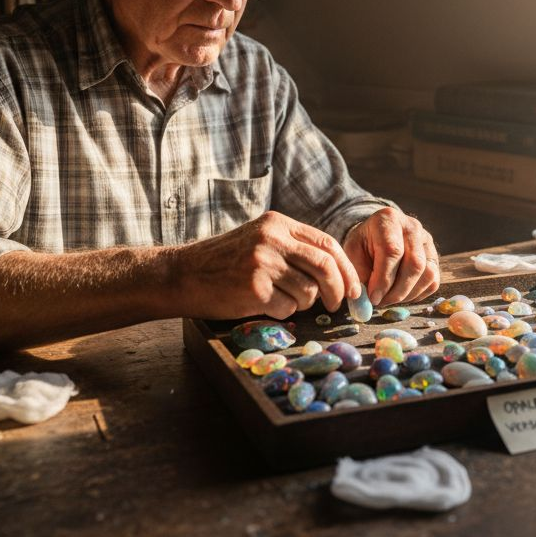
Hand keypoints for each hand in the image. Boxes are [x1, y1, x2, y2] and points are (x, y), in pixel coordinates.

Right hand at [171, 211, 360, 319]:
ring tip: (280, 299)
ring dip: (302, 304)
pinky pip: (286, 309)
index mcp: (278, 223)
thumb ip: (293, 247)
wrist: (182, 274)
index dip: (346, 269)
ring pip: (308, 292)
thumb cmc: (223, 262)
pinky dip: (281, 313)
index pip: (328, 244)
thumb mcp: (259, 239)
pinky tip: (262, 304)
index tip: (353, 288)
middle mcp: (272, 239)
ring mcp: (263, 263)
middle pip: (325, 267)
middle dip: (339, 290)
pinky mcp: (254, 288)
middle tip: (337, 305)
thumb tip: (336, 273)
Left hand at [343, 208, 439, 306]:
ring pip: (427, 274)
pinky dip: (417, 294)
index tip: (373, 297)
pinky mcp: (434, 257)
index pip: (393, 252)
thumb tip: (369, 300)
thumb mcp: (352, 253)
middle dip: (397, 291)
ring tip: (389, 299)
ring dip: (408, 295)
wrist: (376, 236)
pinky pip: (433, 281)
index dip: (383, 279)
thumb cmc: (363, 246)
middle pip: (415, 264)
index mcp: (388, 219)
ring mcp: (427, 241)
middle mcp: (412, 227)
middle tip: (381, 302)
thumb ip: (357, 274)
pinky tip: (400, 294)